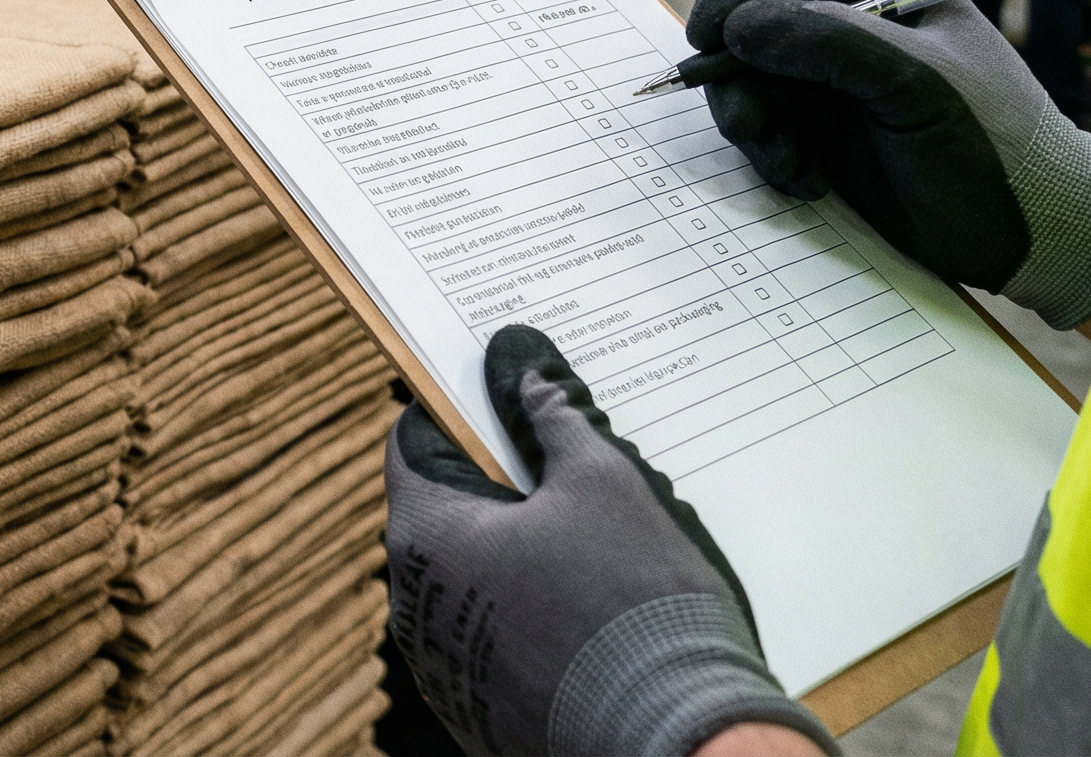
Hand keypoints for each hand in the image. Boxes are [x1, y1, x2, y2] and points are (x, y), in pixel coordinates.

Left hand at [387, 326, 834, 756]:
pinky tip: (585, 600)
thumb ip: (551, 418)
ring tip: (587, 535)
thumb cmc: (635, 600)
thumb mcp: (600, 482)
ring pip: (470, 577)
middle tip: (558, 458)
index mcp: (426, 536)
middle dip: (496, 481)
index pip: (413, 442)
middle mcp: (414, 605)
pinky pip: (491, 638)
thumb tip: (523, 371)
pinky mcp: (478, 709)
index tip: (496, 392)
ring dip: (513, 549)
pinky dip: (525, 611)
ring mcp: (443, 665)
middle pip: (443, 511)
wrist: (677, 736)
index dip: (455, 409)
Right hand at [685, 0, 1090, 329]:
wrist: (1033, 231)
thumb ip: (828, 41)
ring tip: (788, 162)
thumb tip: (736, 28)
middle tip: (746, 121)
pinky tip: (810, 181)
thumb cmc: (994, 142)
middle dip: (734, 70)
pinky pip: (763, 130)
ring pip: (745, 79)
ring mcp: (832, 81)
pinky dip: (770, 157)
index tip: (711, 34)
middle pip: (749, 18)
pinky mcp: (822, 135)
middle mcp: (849, 25)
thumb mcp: (917, 82)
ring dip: (750, 122)